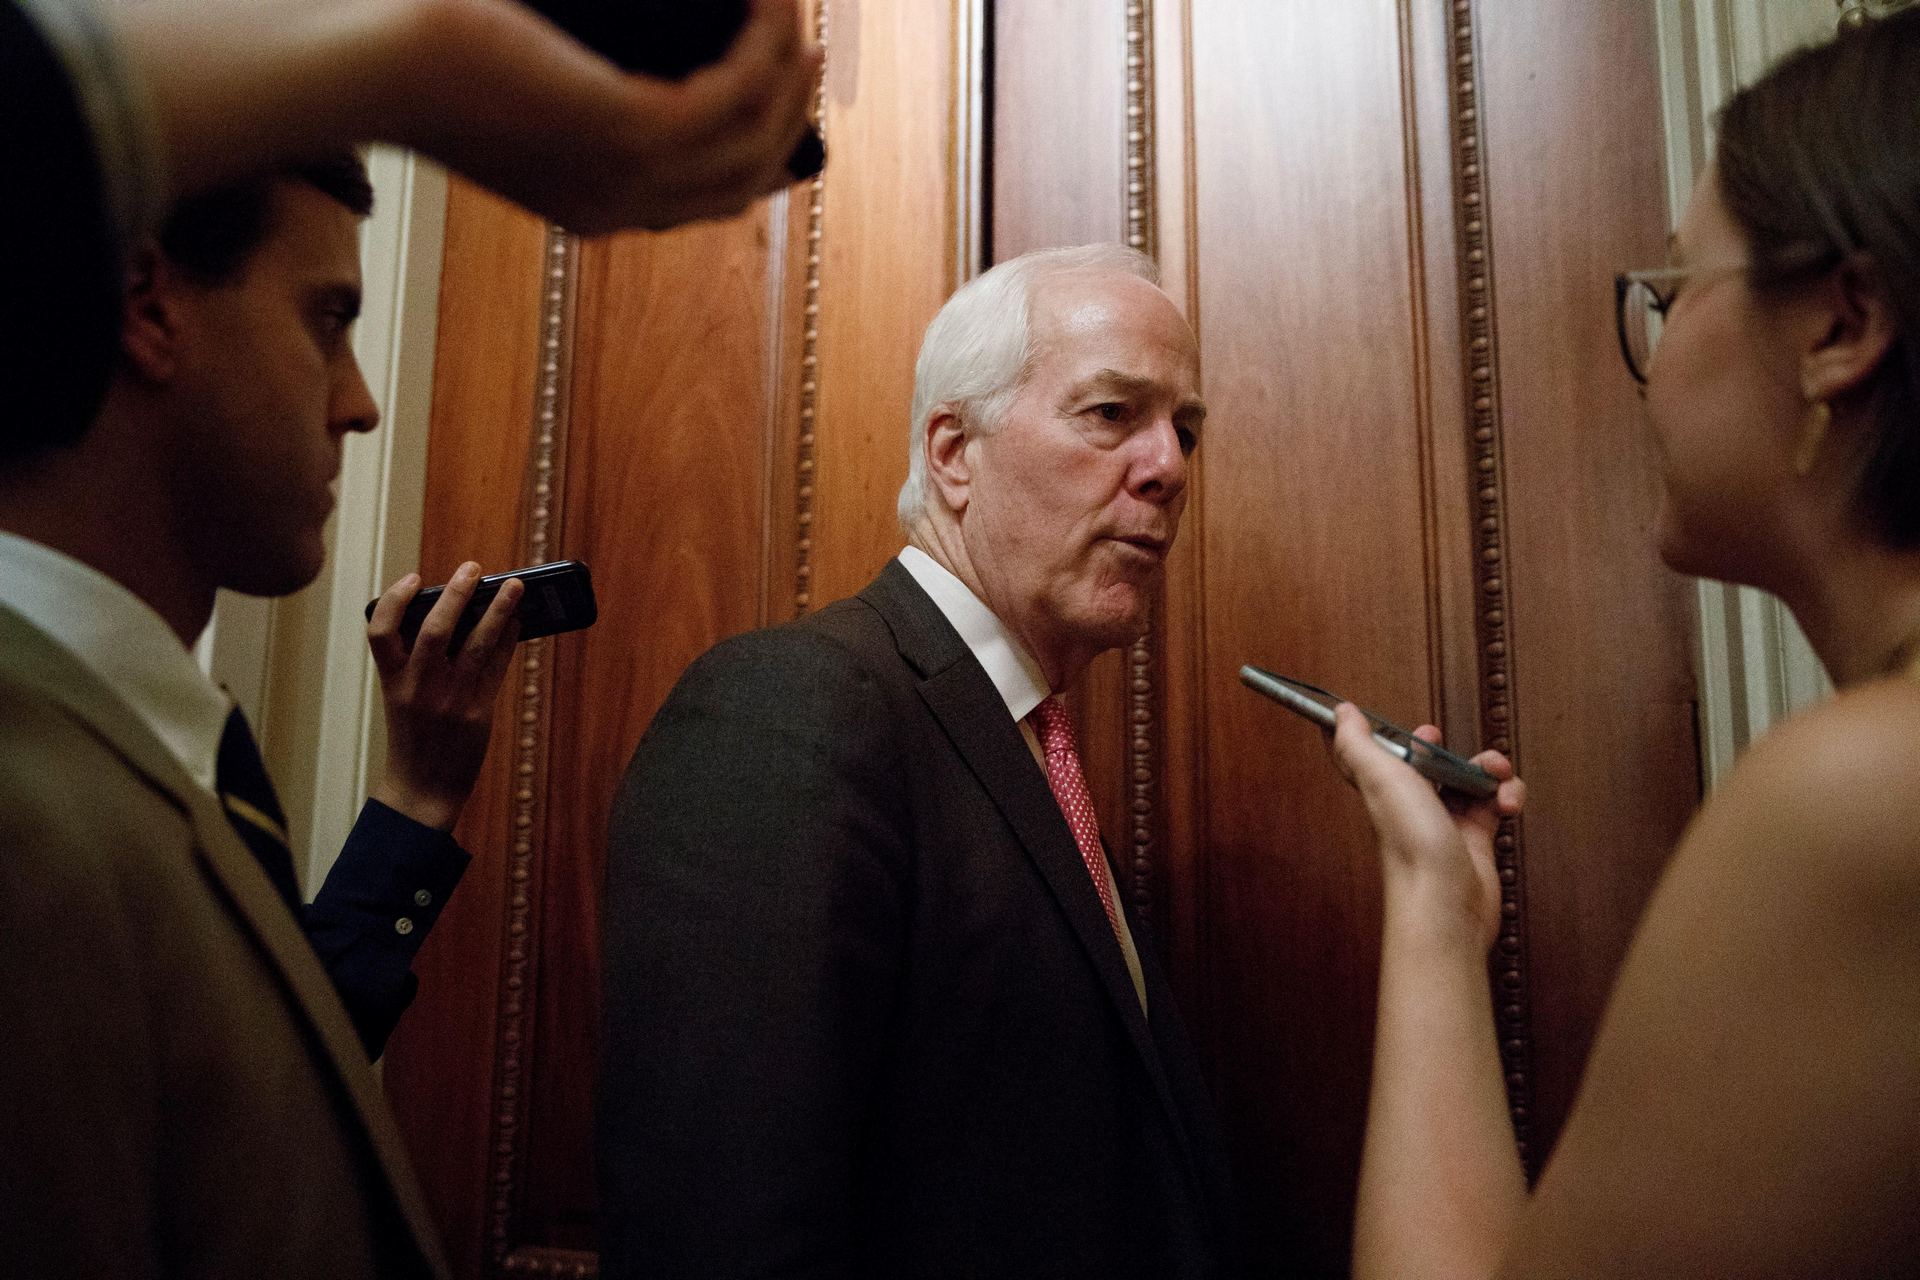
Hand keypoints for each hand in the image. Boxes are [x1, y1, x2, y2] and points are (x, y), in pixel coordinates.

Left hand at [122, 0, 822, 234]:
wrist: (372, 63)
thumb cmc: (423, 58)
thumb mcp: (518, 83)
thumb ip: (577, 84)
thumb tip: (631, 54)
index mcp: (594, 205)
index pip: (707, 197)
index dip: (758, 147)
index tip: (779, 91)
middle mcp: (621, 206)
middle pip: (745, 177)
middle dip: (789, 114)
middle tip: (805, 50)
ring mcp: (630, 176)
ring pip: (753, 140)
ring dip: (788, 75)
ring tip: (794, 17)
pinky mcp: (632, 129)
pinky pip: (734, 95)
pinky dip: (762, 46)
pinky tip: (764, 3)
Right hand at [365, 562, 522, 831]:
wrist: (423, 790)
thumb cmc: (413, 739)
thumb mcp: (401, 699)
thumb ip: (419, 663)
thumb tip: (456, 615)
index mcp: (391, 681)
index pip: (381, 631)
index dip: (395, 600)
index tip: (413, 578)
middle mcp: (418, 688)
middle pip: (435, 630)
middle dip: (456, 594)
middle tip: (473, 568)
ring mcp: (450, 700)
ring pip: (477, 645)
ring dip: (498, 611)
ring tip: (515, 586)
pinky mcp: (478, 713)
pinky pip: (498, 667)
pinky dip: (509, 640)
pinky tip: (518, 622)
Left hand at [1327, 703, 1523, 952]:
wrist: (1446, 904)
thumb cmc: (1410, 845)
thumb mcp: (1380, 780)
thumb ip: (1357, 744)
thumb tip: (1339, 712)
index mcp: (1386, 788)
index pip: (1381, 755)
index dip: (1394, 737)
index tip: (1413, 728)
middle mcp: (1414, 805)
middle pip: (1433, 764)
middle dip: (1454, 750)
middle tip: (1461, 753)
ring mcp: (1447, 822)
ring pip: (1472, 779)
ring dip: (1492, 770)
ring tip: (1498, 776)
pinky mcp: (1477, 839)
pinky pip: (1497, 804)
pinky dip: (1509, 796)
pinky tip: (1508, 805)